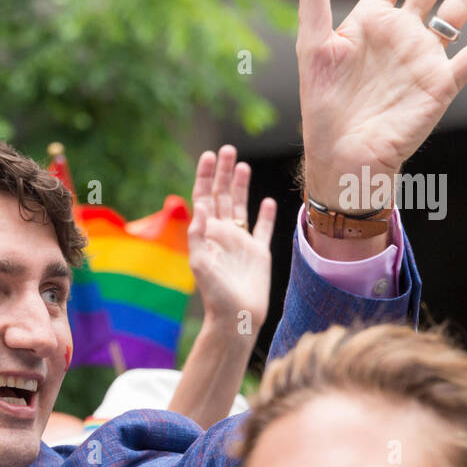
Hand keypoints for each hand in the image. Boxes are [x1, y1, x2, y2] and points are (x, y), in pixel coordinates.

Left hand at [187, 145, 274, 332]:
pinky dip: (266, 214)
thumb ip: (199, 234)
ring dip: (241, 186)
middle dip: (224, 173)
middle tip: (228, 149)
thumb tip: (202, 205)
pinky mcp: (259, 253)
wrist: (236, 317)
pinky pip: (262, 229)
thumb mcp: (201, 263)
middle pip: (223, 197)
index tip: (209, 155)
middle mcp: (223, 235)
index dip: (206, 177)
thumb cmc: (215, 294)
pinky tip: (268, 201)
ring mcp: (241, 243)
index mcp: (207, 234)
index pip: (205, 198)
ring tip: (243, 165)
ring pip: (241, 207)